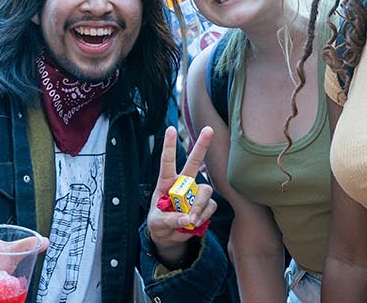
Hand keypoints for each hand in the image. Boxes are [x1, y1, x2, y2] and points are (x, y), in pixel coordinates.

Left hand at [147, 126, 215, 265]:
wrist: (169, 237)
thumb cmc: (158, 224)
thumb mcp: (156, 222)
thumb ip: (169, 219)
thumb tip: (187, 218)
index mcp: (166, 182)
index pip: (167, 161)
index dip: (169, 146)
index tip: (171, 129)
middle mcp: (183, 183)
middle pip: (194, 162)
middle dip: (202, 146)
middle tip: (209, 129)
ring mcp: (195, 193)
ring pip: (205, 191)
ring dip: (199, 206)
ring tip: (190, 221)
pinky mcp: (205, 205)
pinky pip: (210, 206)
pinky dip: (204, 216)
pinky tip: (194, 223)